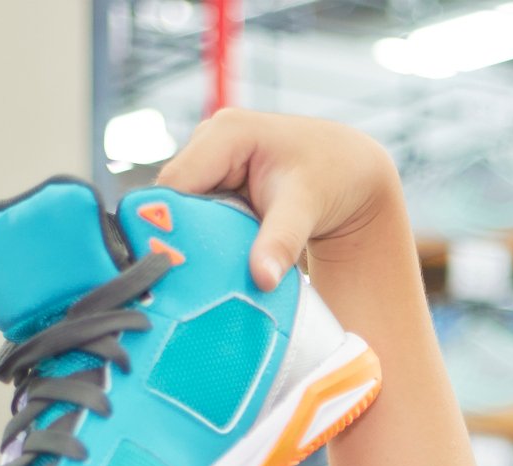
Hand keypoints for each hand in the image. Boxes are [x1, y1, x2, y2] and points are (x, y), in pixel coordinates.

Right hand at [157, 109, 401, 288]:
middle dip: (177, 237)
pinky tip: (213, 266)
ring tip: (196, 280)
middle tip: (178, 284)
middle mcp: (209, 144)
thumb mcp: (306, 207)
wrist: (350, 171)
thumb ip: (281, 241)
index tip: (165, 268)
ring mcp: (211, 164)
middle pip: (173, 199)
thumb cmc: (331, 176)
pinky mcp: (217, 184)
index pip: (174, 185)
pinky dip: (205, 240)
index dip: (163, 224)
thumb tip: (262, 279)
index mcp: (225, 134)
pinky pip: (198, 217)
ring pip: (183, 211)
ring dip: (190, 242)